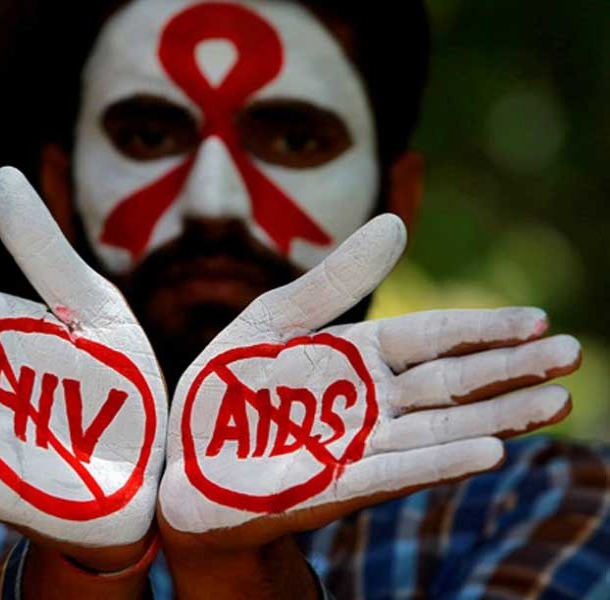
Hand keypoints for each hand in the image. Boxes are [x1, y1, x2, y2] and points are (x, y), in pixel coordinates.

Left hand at [159, 214, 578, 548]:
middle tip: (571, 354)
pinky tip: (490, 451)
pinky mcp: (333, 486)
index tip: (537, 319)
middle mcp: (369, 403)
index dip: (482, 328)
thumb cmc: (225, 389)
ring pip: (438, 429)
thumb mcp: (270, 320)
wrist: (182, 459)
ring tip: (556, 401)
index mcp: (355, 358)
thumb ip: (332, 281)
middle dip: (509, 370)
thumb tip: (395, 221)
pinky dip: (439, 461)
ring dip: (497, 417)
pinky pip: (393, 472)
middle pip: (450, 383)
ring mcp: (357, 447)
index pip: (431, 337)